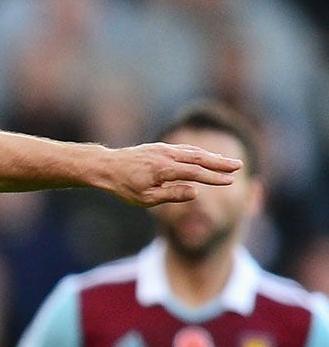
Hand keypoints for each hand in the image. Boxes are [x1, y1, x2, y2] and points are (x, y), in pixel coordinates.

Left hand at [99, 141, 239, 206]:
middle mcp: (166, 156)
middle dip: (220, 162)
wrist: (106, 166)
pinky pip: (185, 149)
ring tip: (228, 162)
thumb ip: (172, 195)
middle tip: (239, 166)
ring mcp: (164, 149)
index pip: (194, 173)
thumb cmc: (124, 187)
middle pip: (199, 158)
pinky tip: (207, 157)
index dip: (213, 177)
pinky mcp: (161, 147)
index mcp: (163, 170)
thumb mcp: (145, 199)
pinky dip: (199, 153)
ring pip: (193, 152)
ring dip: (212, 156)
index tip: (229, 181)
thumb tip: (196, 192)